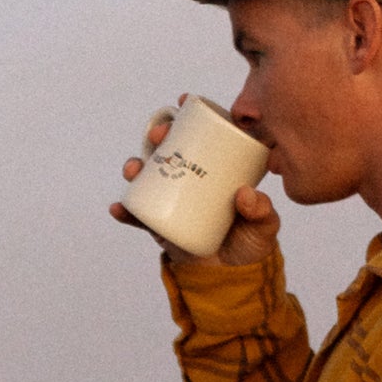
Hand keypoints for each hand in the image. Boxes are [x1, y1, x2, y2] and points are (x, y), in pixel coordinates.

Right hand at [109, 110, 280, 268]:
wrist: (233, 279)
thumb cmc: (251, 244)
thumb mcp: (264, 226)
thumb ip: (261, 211)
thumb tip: (244, 194)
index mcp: (216, 172)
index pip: (203, 137)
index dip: (192, 117)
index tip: (184, 101)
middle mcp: (191, 180)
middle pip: (170, 150)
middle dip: (158, 136)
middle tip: (158, 135)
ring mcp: (173, 201)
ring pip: (149, 177)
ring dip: (135, 167)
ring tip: (134, 168)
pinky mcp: (160, 225)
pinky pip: (139, 216)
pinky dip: (126, 211)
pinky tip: (118, 207)